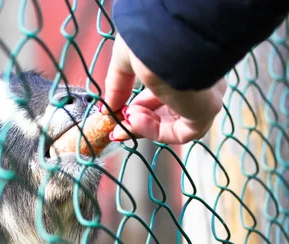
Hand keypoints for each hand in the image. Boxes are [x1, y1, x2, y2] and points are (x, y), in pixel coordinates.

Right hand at [103, 35, 226, 144]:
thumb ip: (117, 87)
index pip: (164, 94)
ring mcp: (206, 96)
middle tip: (118, 122)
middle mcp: (200, 80)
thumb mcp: (125, 62)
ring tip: (126, 118)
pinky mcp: (207, 110)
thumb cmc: (146, 41)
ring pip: (174, 124)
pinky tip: (135, 120)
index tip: (119, 111)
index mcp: (184, 64)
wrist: (163, 41)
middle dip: (140, 119)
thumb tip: (107, 110)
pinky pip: (180, 132)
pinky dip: (154, 131)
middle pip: (168, 112)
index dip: (139, 106)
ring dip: (144, 125)